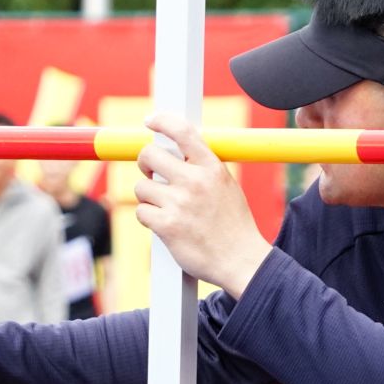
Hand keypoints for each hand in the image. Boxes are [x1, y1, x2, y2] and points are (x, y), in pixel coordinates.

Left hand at [132, 114, 271, 297]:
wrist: (241, 261)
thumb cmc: (233, 225)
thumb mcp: (226, 186)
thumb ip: (203, 168)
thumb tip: (175, 150)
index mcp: (212, 167)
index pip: (182, 131)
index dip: (161, 121)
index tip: (150, 122)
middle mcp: (195, 181)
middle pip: (149, 155)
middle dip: (145, 164)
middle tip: (151, 174)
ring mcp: (180, 203)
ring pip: (141, 187)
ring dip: (148, 197)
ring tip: (166, 208)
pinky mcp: (167, 225)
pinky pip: (141, 212)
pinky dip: (149, 218)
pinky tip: (164, 224)